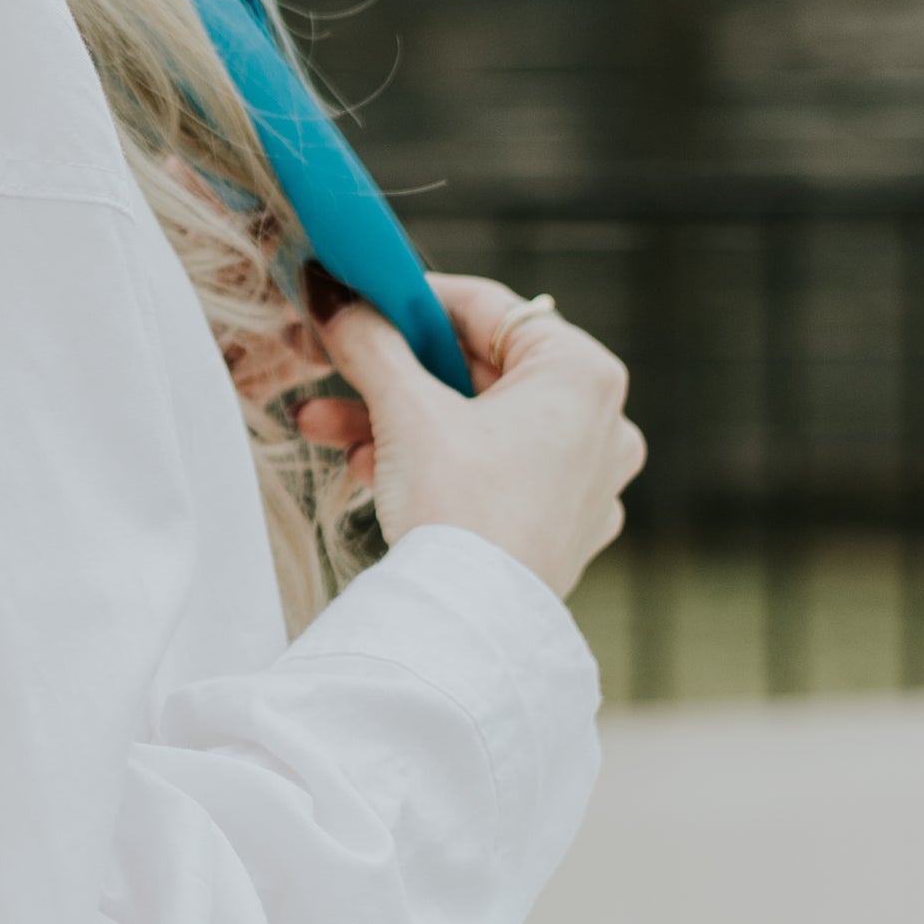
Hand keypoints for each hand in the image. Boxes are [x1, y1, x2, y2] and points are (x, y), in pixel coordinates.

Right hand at [292, 275, 644, 600]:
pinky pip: (488, 474)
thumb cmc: (459, 508)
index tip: (354, 298)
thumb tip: (331, 295)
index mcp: (583, 375)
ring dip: (393, 421)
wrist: (469, 628)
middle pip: (475, 371)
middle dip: (388, 373)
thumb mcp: (405, 409)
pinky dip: (431, 465)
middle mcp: (601, 424)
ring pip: (474, 426)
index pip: (487, 308)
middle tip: (325, 363)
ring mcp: (585, 482)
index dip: (409, 299)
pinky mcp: (559, 530)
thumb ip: (369, 341)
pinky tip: (367, 471)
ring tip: (322, 427)